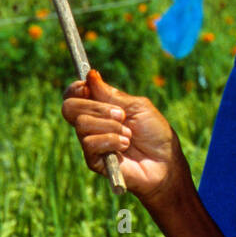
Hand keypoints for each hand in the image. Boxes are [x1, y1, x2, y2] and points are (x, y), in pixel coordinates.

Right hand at [61, 69, 189, 206]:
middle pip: (69, 107)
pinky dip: (111, 141)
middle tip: (121, 115)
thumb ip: (112, 94)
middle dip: (96, 107)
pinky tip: (125, 146)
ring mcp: (91, 142)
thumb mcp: (137, 107)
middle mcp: (91, 124)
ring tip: (129, 135)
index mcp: (100, 108)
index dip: (76, 88)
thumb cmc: (155, 133)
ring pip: (82, 124)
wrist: (166, 162)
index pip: (73, 94)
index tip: (88, 87)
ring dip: (110, 126)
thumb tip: (90, 75)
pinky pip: (90, 143)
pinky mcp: (94, 160)